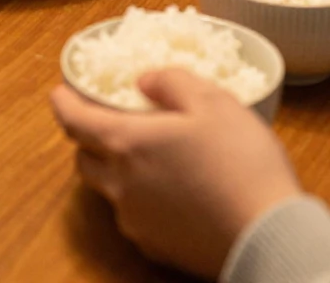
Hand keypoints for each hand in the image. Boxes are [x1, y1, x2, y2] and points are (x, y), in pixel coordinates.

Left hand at [52, 71, 300, 279]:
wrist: (270, 236)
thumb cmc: (241, 160)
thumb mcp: (212, 100)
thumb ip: (170, 81)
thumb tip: (143, 81)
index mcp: (127, 143)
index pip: (75, 121)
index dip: (63, 103)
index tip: (59, 92)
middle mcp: (121, 186)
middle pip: (85, 158)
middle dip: (87, 137)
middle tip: (106, 119)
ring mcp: (137, 222)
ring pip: (108, 190)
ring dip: (115, 169)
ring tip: (145, 155)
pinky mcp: (157, 248)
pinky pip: (134, 217)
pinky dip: (140, 198)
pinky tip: (170, 190)